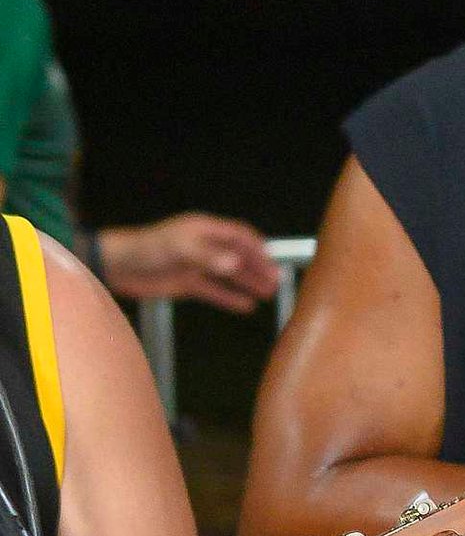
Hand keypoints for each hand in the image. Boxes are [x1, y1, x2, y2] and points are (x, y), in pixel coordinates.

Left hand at [96, 215, 279, 312]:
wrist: (117, 266)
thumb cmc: (146, 248)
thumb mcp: (179, 249)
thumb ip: (209, 257)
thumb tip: (235, 263)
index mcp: (203, 230)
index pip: (238, 235)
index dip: (257, 247)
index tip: (273, 261)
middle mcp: (203, 246)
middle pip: (238, 255)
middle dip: (258, 267)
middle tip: (276, 281)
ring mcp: (196, 265)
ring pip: (230, 274)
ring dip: (249, 282)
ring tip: (268, 293)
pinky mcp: (186, 283)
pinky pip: (214, 291)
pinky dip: (229, 298)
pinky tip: (245, 306)